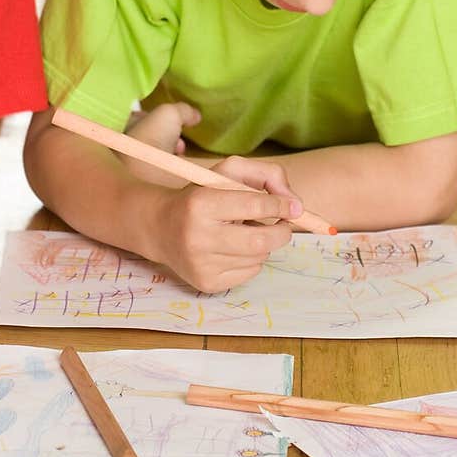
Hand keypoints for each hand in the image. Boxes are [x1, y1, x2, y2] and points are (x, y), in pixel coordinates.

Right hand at [148, 155, 298, 292]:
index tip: (292, 207)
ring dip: (263, 245)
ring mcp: (201, 264)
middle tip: (284, 225)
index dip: (280, 206)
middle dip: (282, 232)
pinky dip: (252, 260)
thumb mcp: (228, 173)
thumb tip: (296, 205)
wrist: (160, 228)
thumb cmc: (201, 196)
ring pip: (258, 258)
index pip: (254, 206)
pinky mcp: (206, 284)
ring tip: (244, 232)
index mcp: (201, 204)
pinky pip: (249, 273)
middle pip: (261, 241)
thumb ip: (267, 175)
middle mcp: (198, 237)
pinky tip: (235, 249)